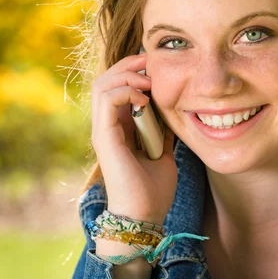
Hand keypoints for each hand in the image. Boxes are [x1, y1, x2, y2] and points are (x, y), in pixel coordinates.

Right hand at [91, 52, 177, 224]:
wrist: (144, 217)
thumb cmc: (154, 191)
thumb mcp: (164, 154)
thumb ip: (163, 133)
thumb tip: (174, 114)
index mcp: (120, 129)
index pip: (118, 87)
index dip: (135, 71)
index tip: (159, 67)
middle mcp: (108, 127)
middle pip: (107, 80)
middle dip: (130, 65)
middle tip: (152, 61)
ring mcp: (103, 131)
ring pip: (102, 85)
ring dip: (127, 74)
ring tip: (149, 79)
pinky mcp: (104, 137)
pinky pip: (106, 99)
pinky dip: (125, 90)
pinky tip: (145, 97)